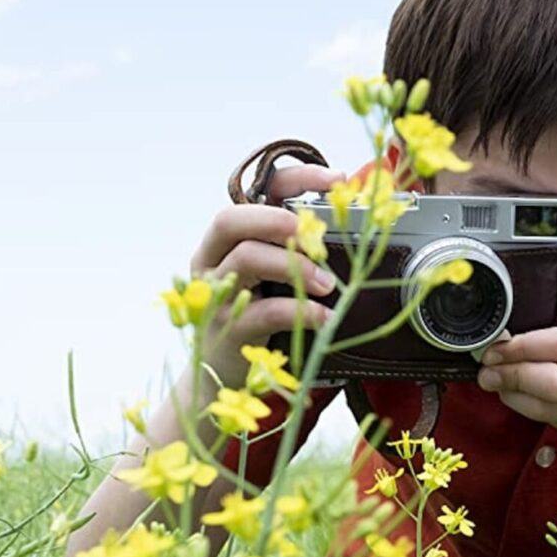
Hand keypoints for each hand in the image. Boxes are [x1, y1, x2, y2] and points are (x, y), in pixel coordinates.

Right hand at [188, 164, 342, 380]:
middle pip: (232, 220)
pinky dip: (301, 311)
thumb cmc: (254, 316)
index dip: (296, 179)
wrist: (220, 377)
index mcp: (227, 238)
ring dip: (295, 266)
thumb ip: (293, 250)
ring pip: (247, 258)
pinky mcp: (227, 329)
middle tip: (315, 236)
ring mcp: (215, 294)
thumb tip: (345, 230)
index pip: (255, 192)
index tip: (337, 179)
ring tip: (329, 284)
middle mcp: (212, 259)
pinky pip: (264, 311)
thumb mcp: (269, 277)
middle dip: (279, 221)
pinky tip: (324, 317)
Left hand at [475, 305, 556, 442]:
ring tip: (494, 378)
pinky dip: (527, 405)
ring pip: (548, 409)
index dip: (521, 346)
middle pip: (555, 385)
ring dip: (512, 394)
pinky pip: (550, 419)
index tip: (496, 344)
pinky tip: (517, 390)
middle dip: (512, 376)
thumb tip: (511, 313)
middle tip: (486, 369)